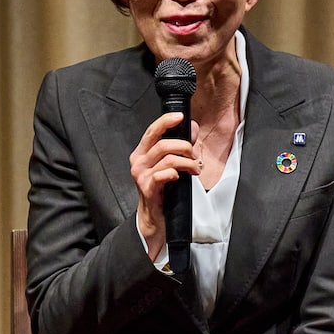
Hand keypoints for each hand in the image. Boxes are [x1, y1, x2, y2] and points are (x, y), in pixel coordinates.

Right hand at [130, 112, 199, 260]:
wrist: (155, 217)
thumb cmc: (163, 188)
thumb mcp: (170, 164)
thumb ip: (181, 145)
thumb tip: (192, 128)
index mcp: (142, 152)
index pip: (152, 130)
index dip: (166, 121)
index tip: (181, 117)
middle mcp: (138, 161)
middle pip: (163, 143)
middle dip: (185, 146)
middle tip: (195, 155)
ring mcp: (141, 175)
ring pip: (168, 159)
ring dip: (187, 162)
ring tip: (195, 168)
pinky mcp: (147, 188)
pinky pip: (164, 174)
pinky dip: (175, 173)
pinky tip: (180, 177)